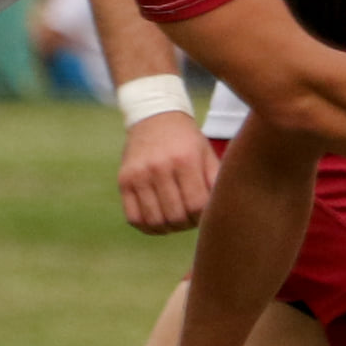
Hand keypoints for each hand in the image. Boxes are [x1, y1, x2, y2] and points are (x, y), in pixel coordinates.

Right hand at [117, 112, 219, 232]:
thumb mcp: (207, 154)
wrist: (154, 117)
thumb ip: (215, 182)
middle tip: (190, 218)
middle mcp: (160, 167)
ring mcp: (139, 175)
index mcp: (185, 160)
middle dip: (187, 224)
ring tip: (175, 221)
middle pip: (176, 216)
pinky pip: (134, 218)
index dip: (202, 217)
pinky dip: (147, 227)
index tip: (203, 213)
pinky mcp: (124, 181)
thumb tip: (221, 212)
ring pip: (155, 221)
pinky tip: (158, 222)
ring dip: (168, 228)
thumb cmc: (187, 141)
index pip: (196, 205)